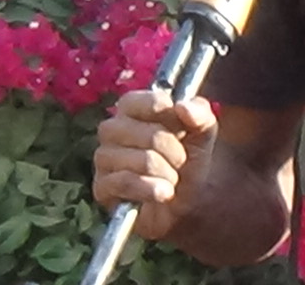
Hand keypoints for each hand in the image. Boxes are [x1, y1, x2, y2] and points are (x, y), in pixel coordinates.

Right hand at [91, 89, 218, 240]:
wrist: (181, 204)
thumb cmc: (187, 159)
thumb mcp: (202, 134)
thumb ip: (200, 114)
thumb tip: (183, 106)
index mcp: (132, 106)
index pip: (155, 101)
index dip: (176, 120)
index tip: (184, 132)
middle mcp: (111, 127)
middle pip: (154, 136)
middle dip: (177, 154)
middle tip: (179, 162)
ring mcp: (103, 157)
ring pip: (145, 161)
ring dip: (169, 175)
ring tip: (170, 179)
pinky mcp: (101, 186)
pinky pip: (128, 183)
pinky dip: (153, 190)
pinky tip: (162, 193)